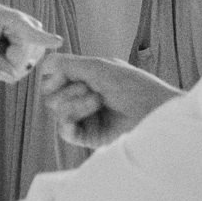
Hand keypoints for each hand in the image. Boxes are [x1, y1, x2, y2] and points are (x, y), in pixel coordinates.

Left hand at [0, 1, 60, 80]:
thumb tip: (14, 77)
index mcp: (16, 20)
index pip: (31, 32)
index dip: (45, 39)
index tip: (58, 42)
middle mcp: (33, 29)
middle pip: (21, 62)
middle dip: (2, 63)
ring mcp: (37, 42)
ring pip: (21, 70)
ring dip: (3, 66)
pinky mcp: (36, 54)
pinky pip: (19, 72)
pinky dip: (6, 68)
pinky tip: (4, 54)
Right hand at [36, 51, 179, 147]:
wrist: (154, 112)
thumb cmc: (135, 87)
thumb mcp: (100, 68)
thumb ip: (70, 65)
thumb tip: (46, 64)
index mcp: (86, 77)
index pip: (52, 76)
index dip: (52, 75)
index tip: (63, 74)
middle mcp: (82, 96)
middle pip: (50, 94)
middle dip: (68, 89)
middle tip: (91, 88)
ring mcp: (84, 117)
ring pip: (56, 111)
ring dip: (75, 102)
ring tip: (99, 100)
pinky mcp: (87, 137)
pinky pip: (63, 130)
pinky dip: (71, 118)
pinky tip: (88, 112)